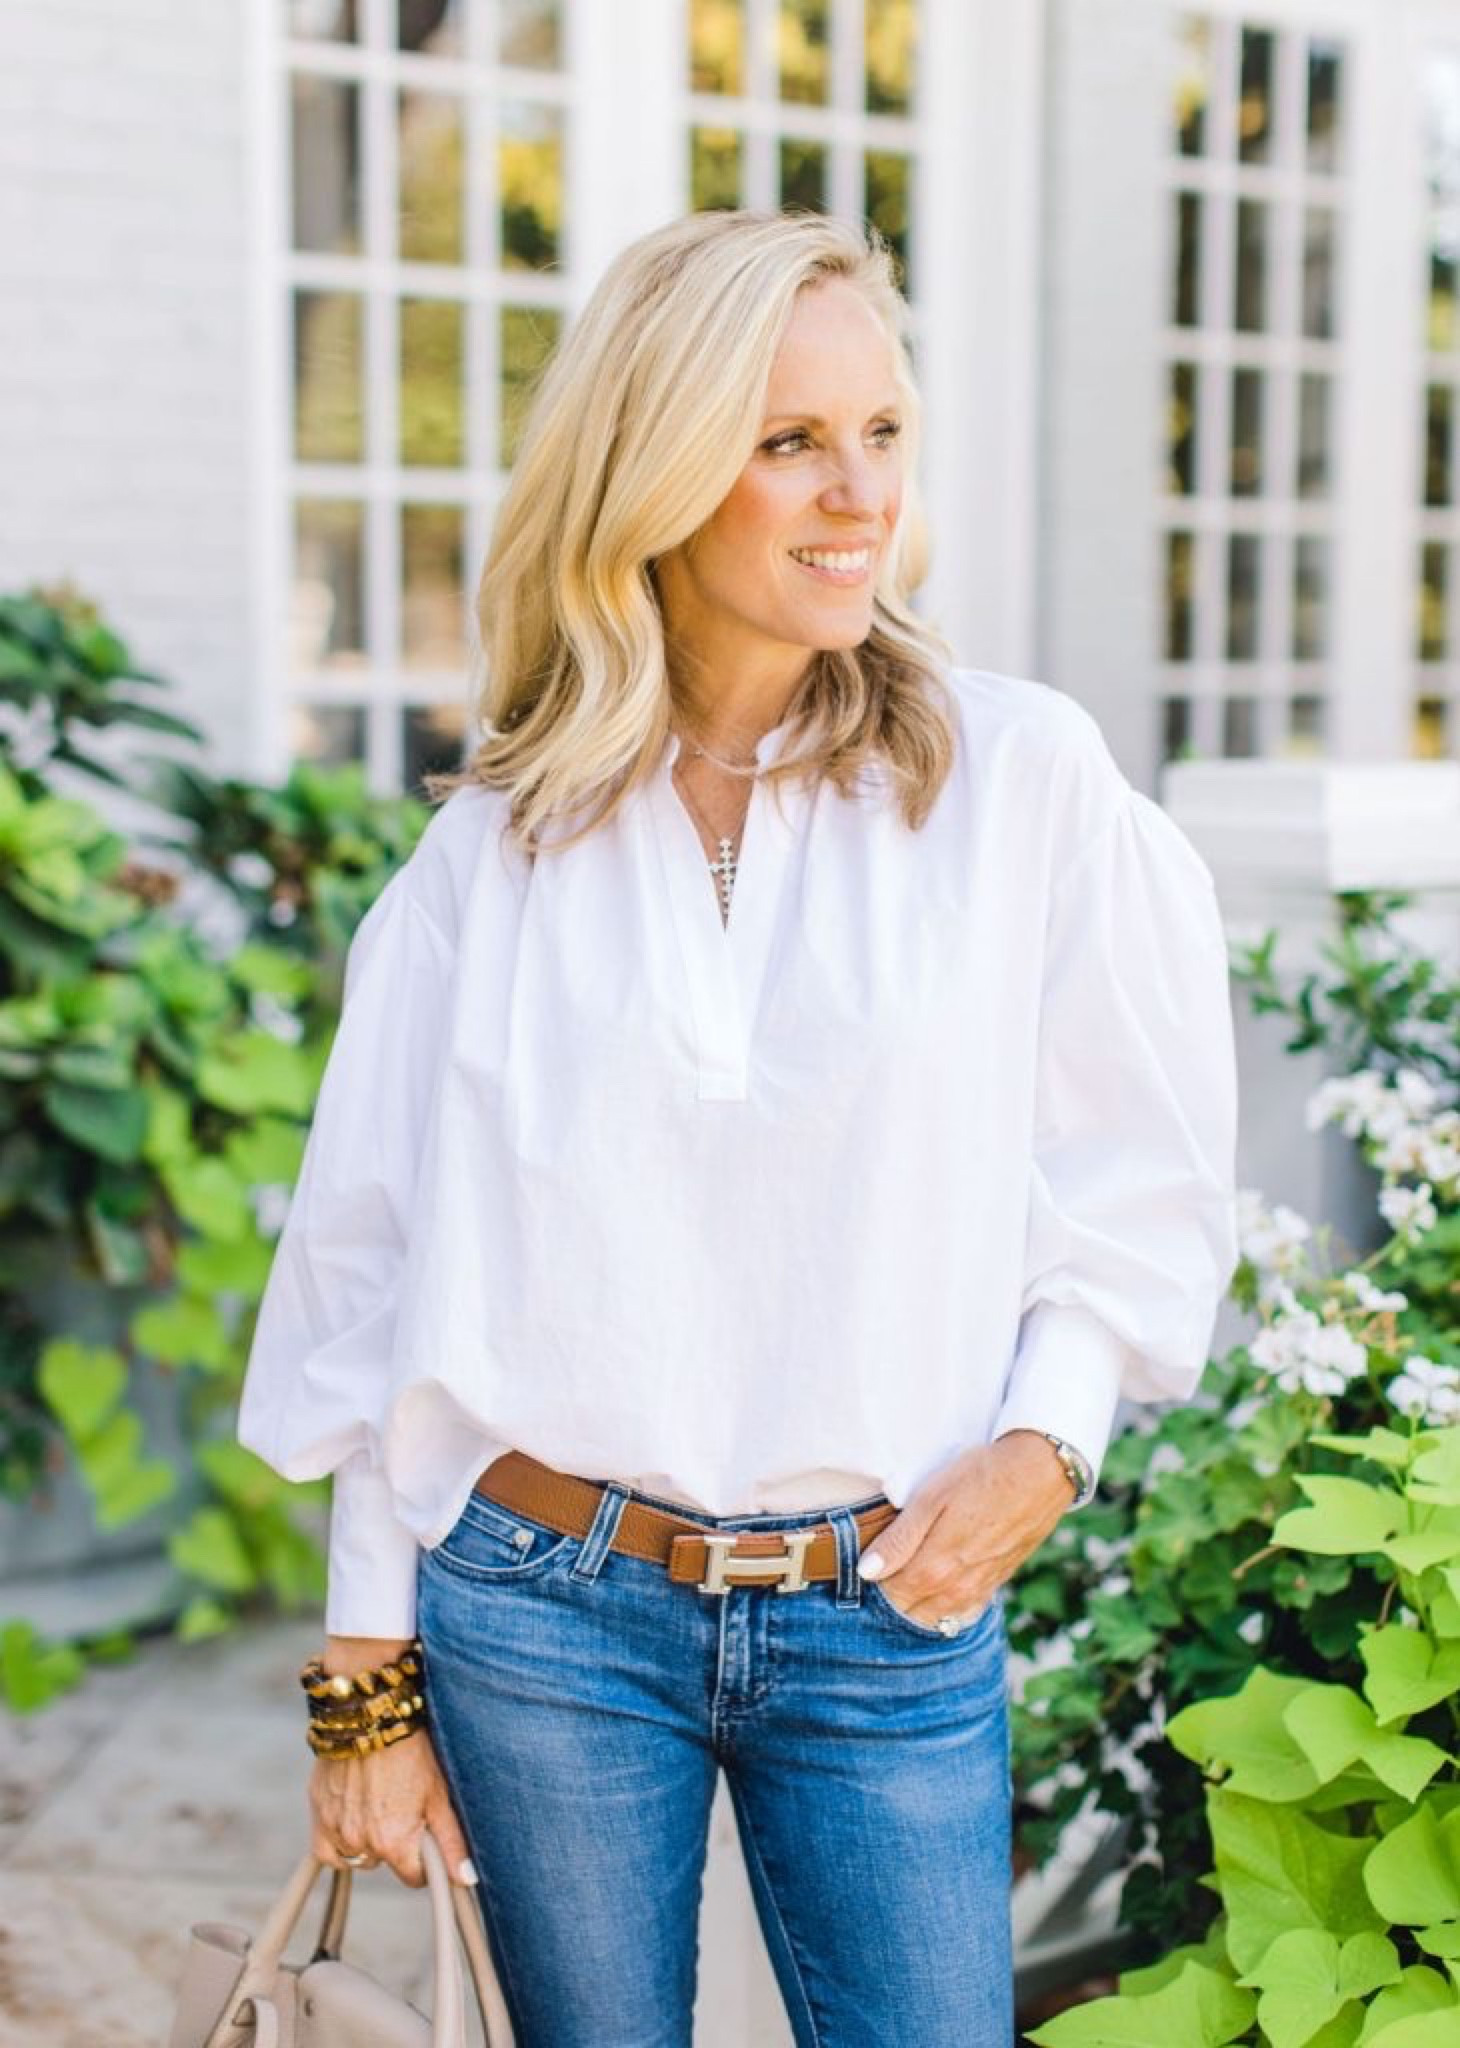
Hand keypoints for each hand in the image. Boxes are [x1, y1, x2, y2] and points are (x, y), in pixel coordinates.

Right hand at [309, 1730, 476, 1888]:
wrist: (369, 1715)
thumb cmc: (411, 1752)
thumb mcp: (439, 1796)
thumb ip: (451, 1843)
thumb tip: (466, 1880)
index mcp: (394, 1843)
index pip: (413, 1877)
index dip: (424, 1858)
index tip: (424, 1834)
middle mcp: (362, 1843)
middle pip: (385, 1863)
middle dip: (395, 1844)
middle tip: (401, 1806)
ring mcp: (336, 1830)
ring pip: (357, 1856)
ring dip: (367, 1840)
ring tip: (377, 1803)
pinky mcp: (317, 1815)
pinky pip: (327, 1851)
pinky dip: (338, 1842)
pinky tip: (353, 1818)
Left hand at [857, 1432, 1075, 1630]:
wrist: (1040, 1473)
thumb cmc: (981, 1477)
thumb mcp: (930, 1499)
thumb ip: (898, 1540)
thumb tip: (867, 1571)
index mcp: (933, 1569)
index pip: (888, 1594)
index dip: (875, 1578)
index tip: (870, 1558)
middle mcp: (955, 1590)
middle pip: (910, 1611)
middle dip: (893, 1594)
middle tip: (888, 1563)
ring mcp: (979, 1590)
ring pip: (937, 1616)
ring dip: (919, 1603)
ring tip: (912, 1572)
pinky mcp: (997, 1582)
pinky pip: (964, 1610)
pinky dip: (946, 1605)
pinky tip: (943, 1584)